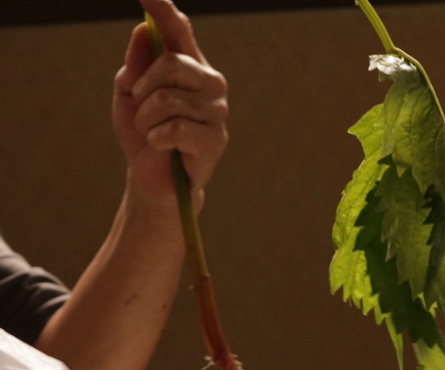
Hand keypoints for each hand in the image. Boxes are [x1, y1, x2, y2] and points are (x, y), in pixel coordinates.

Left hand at [113, 0, 227, 211]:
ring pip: (166, 98)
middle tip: (141, 108)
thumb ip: (135, 64)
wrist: (153, 179)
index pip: (180, 31)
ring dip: (146, 119)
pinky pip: (174, 127)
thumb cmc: (144, 134)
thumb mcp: (129, 95)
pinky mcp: (215, 140)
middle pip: (171, 62)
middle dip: (143, 86)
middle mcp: (210, 84)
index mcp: (190, 68)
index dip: (164, 10)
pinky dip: (156, 138)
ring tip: (152, 134)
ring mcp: (217, 112)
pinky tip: (163, 148)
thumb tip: (143, 30)